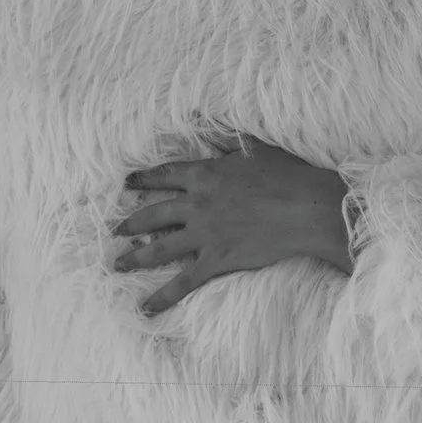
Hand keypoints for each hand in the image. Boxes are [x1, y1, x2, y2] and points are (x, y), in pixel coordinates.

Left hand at [112, 135, 353, 316]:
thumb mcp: (254, 146)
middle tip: (115, 230)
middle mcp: (196, 204)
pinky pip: (183, 282)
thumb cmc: (286, 174)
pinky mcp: (215, 259)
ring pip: (158, 248)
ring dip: (135, 258)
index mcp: (205, 174)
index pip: (166, 175)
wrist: (306, 207)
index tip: (127, 184)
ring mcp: (203, 234)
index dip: (144, 179)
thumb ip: (225, 135)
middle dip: (131, 223)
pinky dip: (163, 296)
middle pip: (153, 214)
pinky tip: (146, 307)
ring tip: (118, 264)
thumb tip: (198, 115)